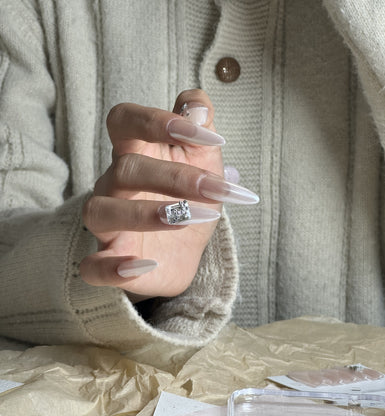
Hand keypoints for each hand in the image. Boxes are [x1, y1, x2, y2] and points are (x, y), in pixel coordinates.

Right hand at [80, 90, 257, 301]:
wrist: (186, 248)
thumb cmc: (192, 197)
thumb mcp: (205, 161)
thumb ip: (200, 130)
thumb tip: (195, 105)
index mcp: (136, 154)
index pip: (124, 121)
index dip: (156, 121)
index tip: (205, 136)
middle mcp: (115, 185)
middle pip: (125, 169)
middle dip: (173, 177)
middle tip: (215, 190)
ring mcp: (109, 224)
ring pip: (101, 211)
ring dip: (145, 214)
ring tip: (186, 218)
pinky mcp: (111, 259)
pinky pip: (92, 266)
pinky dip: (111, 267)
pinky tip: (144, 264)